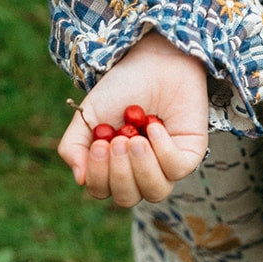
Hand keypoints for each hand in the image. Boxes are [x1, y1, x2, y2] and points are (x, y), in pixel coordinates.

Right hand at [58, 32, 208, 206]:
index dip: (99, 176)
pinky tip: (155, 126)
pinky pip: (176, 170)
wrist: (154, 63)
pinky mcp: (188, 156)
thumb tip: (79, 179)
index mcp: (112, 166)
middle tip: (118, 141)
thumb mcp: (89, 115)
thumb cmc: (120, 89)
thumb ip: (74, 146)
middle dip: (121, 172)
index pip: (102, 191)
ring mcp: (165, 166)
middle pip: (128, 198)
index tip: (100, 145)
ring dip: (142, 167)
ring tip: (136, 139)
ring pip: (155, 191)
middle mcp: (138, 172)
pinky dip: (163, 150)